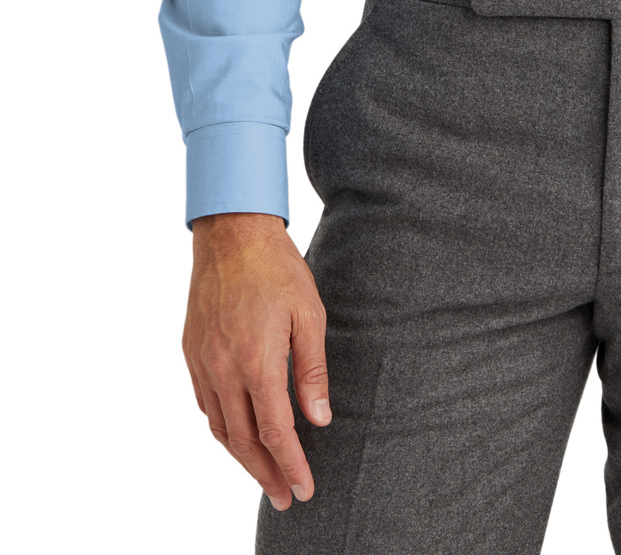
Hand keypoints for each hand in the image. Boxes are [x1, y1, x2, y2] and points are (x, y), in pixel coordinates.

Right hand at [183, 212, 330, 512]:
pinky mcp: (192, 352)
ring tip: (264, 475)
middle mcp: (225, 369)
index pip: (275, 432)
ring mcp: (203, 362)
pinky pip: (206, 403)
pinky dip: (222, 427)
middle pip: (244, 440)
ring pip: (220, 427)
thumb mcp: (309, 315)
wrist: (231, 233)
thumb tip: (319, 419)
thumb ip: (312, 371)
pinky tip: (237, 432)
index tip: (303, 488)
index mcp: (257, 362)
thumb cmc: (277, 269)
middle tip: (284, 496)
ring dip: (242, 457)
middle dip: (266, 474)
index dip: (290, 465)